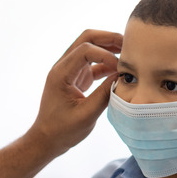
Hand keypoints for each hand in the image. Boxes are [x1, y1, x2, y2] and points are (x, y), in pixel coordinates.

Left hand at [27, 29, 122, 155]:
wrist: (47, 139)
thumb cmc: (62, 130)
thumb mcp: (86, 115)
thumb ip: (104, 95)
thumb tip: (123, 77)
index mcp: (61, 74)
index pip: (85, 49)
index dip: (105, 53)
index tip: (120, 67)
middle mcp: (63, 67)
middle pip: (86, 39)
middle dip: (108, 38)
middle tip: (129, 45)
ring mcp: (70, 71)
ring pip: (90, 48)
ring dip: (109, 48)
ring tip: (129, 54)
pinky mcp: (77, 79)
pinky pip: (93, 64)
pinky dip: (107, 63)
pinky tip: (121, 70)